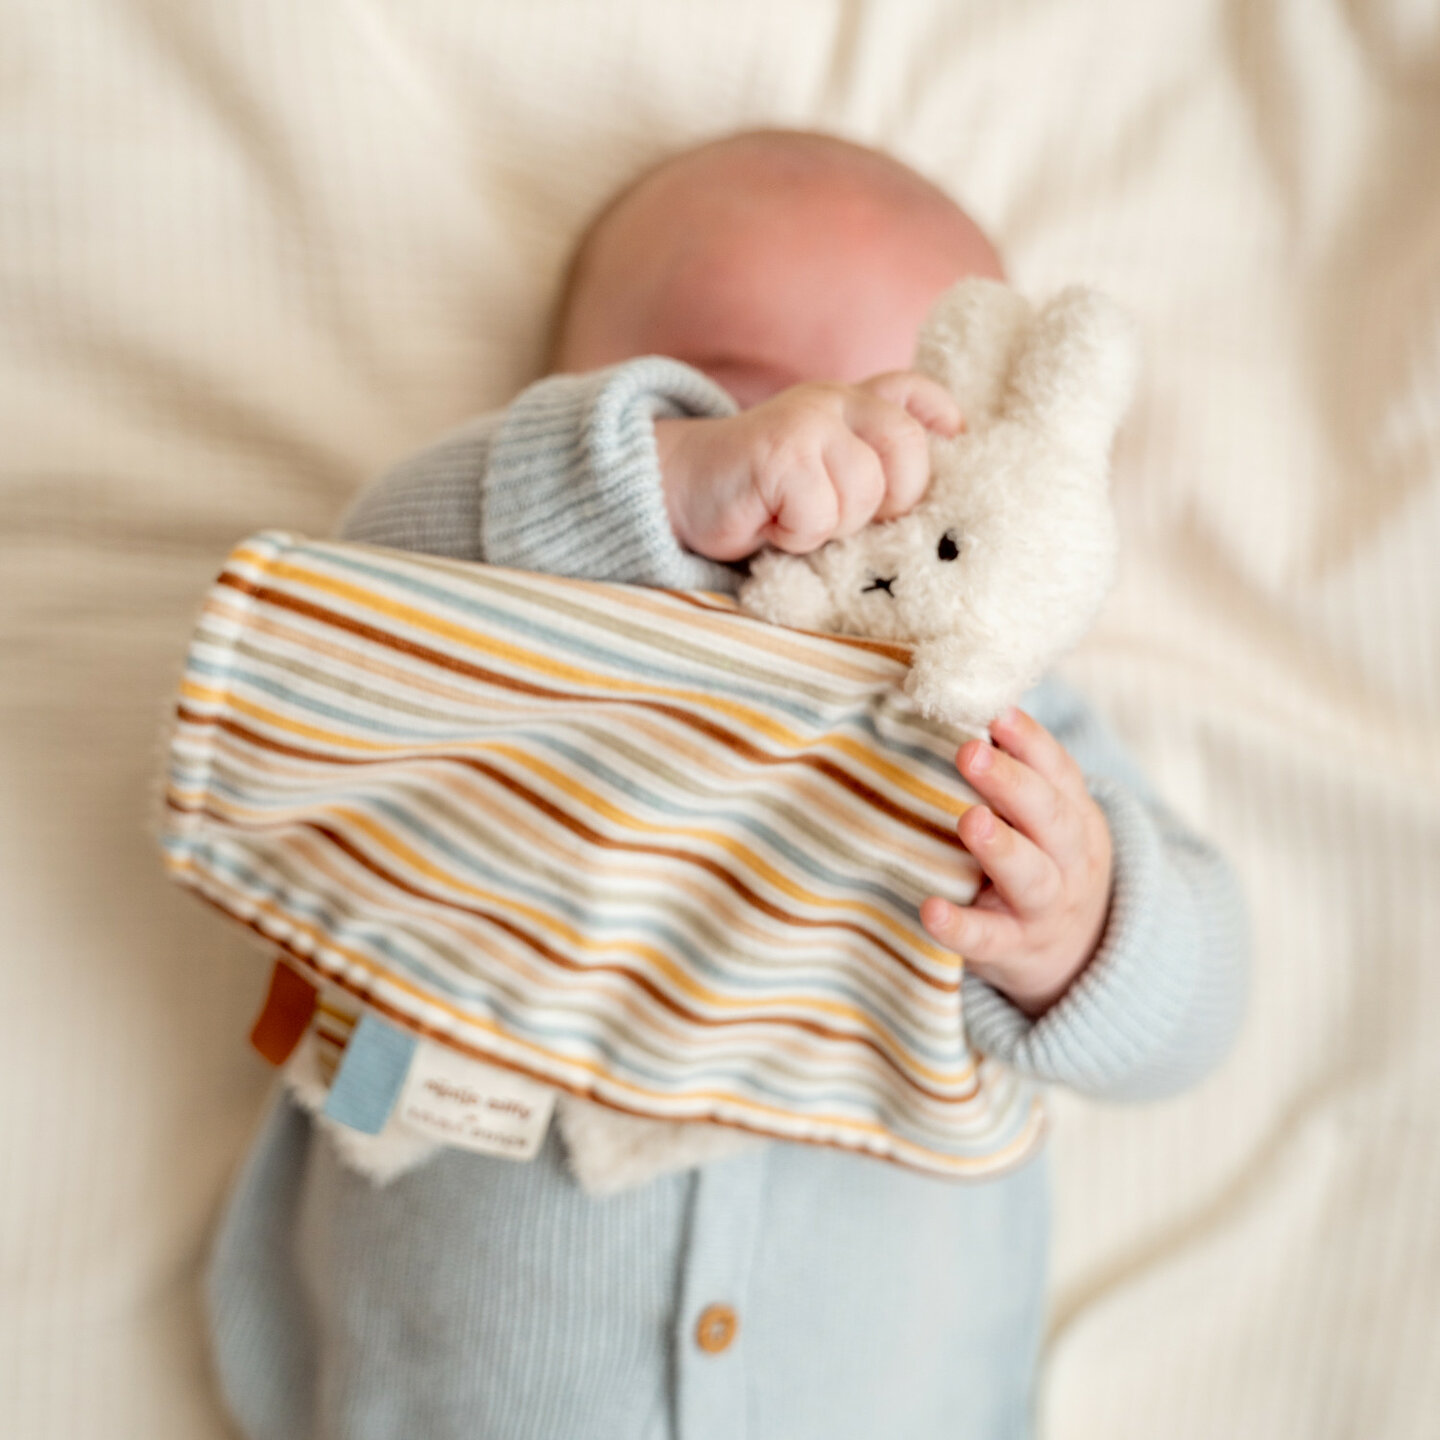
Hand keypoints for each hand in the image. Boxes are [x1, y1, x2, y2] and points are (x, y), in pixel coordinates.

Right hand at [654, 372, 961, 561]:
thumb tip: (934, 497)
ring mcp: (806, 421)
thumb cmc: (762, 496)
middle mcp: (834, 401)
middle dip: (892, 498)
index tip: (944, 452)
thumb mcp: (825, 474)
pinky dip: (797, 535)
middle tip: (845, 516)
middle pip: (908, 447)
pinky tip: (771, 523)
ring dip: (833, 524)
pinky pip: (819, 512)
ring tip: (796, 518)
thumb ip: (873, 466)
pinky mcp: (778, 452)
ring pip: (865, 489)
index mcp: (852, 403)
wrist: (681, 487)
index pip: (914, 394)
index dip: (941, 422)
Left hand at [920, 707, 1113, 1017]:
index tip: (995, 712)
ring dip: (1001, 848)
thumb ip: (1014, 772)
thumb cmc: (1041, 861)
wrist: (1076, 954)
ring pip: (1031, 876)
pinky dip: (960, 926)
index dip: (1030, 741)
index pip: (1058, 770)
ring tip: (969, 820)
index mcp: (1073, 813)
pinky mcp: (1013, 948)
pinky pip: (988, 939)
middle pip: (1050, 816)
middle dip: (1013, 783)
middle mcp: (1068, 858)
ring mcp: (1044, 907)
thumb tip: (957, 704)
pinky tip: (930, 910)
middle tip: (970, 753)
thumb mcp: (1044, 817)